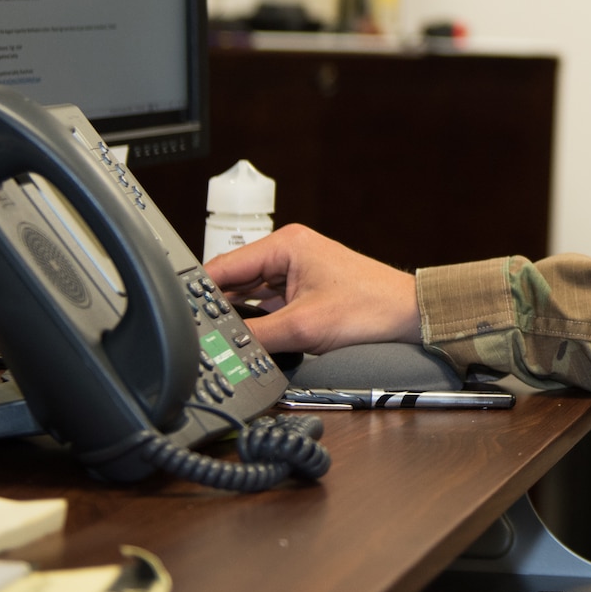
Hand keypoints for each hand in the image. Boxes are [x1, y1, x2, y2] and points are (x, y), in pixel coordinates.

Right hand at [205, 224, 419, 353]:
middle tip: (197, 338)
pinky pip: (266, 305)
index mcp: (285, 244)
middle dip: (217, 309)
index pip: (223, 266)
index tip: (179, 320)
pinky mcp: (303, 290)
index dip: (198, 295)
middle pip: (232, 282)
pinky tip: (246, 340)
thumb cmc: (371, 309)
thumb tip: (220, 347)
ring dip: (237, 318)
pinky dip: (256, 322)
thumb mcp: (303, 327)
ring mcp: (295, 271)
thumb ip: (255, 336)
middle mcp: (287, 251)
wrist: (411, 317)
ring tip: (219, 342)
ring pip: (247, 296)